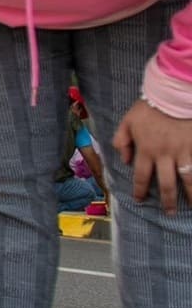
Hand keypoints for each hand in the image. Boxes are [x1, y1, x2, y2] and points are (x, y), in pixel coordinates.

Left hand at [113, 97, 191, 212]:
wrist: (173, 95)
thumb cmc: (149, 107)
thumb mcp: (128, 121)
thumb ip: (122, 141)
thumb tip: (125, 161)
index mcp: (146, 150)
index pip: (142, 176)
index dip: (140, 190)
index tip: (140, 201)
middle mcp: (165, 155)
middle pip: (166, 183)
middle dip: (167, 200)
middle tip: (170, 212)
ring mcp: (184, 152)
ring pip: (188, 180)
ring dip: (190, 195)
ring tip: (191, 206)